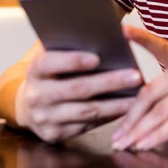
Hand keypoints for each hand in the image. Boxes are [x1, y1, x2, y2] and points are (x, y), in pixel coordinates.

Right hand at [16, 45, 142, 142]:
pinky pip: (87, 126)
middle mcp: (36, 95)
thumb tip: (105, 33)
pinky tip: (127, 109)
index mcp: (35, 69)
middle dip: (109, 82)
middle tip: (135, 76)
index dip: (73, 61)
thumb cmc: (52, 71)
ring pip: (86, 111)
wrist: (29, 104)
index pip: (50, 63)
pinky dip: (109, 117)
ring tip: (139, 96)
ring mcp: (44, 117)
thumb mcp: (53, 54)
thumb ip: (71, 45)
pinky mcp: (54, 134)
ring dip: (116, 104)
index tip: (98, 58)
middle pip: (76, 89)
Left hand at [112, 26, 167, 150]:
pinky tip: (146, 145)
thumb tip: (144, 106)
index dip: (141, 38)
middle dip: (131, 118)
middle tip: (116, 137)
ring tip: (125, 145)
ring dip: (140, 131)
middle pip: (151, 92)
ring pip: (161, 110)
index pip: (160, 47)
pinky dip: (159, 136)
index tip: (122, 29)